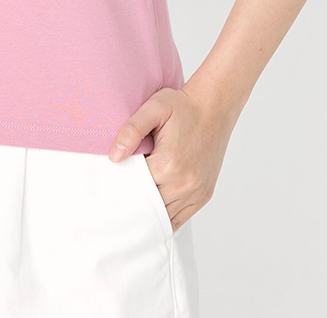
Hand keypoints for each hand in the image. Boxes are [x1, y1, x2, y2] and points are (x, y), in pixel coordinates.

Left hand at [107, 86, 234, 230]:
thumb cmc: (183, 107)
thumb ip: (131, 130)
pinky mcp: (204, 196)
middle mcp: (184, 183)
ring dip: (148, 209)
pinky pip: (179, 219)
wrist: (213, 108)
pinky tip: (153, 207)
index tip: (114, 176)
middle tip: (120, 191)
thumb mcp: (154, 107)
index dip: (122, 181)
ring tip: (137, 195)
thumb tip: (115, 157)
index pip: (135, 185)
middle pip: (147, 204)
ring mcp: (196, 192)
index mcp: (168, 163)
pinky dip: (164, 216)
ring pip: (162, 215)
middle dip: (133, 197)